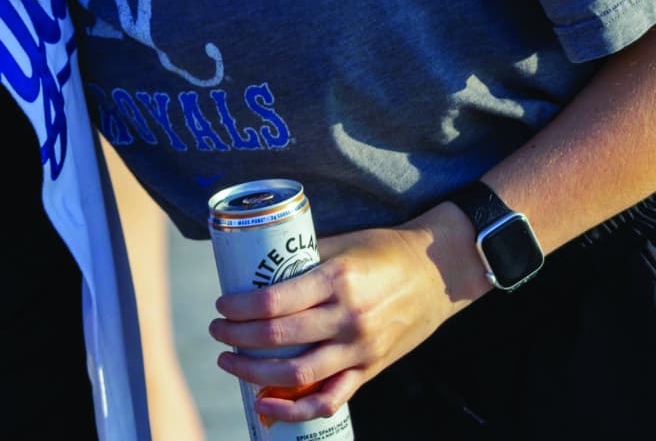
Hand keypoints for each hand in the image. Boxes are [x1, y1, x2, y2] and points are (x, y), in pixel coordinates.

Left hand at [209, 208, 486, 424]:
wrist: (438, 273)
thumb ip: (301, 260)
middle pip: (278, 338)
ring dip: (254, 372)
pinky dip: (296, 410)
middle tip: (217, 331)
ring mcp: (360, 348)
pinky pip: (330, 398)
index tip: (221, 305)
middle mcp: (347, 318)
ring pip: (297, 374)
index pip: (273, 302)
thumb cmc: (383, 251)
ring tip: (229, 361)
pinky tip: (267, 405)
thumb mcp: (340, 244)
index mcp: (336, 280)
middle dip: (237, 338)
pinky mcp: (370, 369)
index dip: (238, 308)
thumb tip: (252, 269)